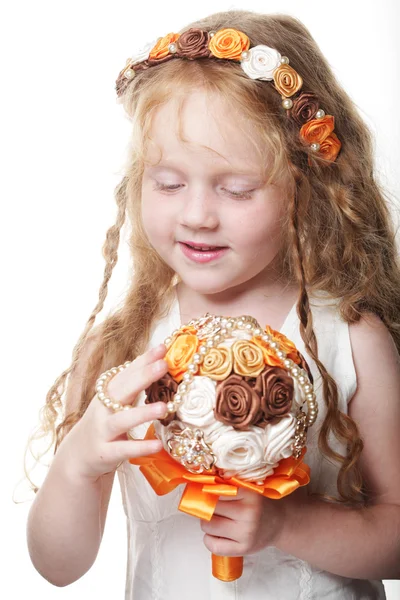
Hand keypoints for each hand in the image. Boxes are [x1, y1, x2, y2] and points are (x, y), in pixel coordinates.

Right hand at [56, 343, 169, 481]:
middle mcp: (103, 409)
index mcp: (107, 393)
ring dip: (142, 413)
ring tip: (163, 408)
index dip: (143, 360)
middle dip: (143, 376)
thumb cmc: (104, 423)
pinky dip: (140, 447)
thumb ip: (132, 384)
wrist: (77, 456)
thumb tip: (157, 361)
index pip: (126, 372)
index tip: (162, 348)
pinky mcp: (105, 453)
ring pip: (121, 420)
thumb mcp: (113, 402)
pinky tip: (157, 444)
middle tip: (163, 365)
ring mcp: (103, 431)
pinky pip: (123, 449)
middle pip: (122, 390)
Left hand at [200, 486, 306, 555]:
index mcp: (250, 493)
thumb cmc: (259, 502)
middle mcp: (248, 514)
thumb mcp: (249, 488)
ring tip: (216, 519)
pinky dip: (209, 539)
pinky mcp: (243, 549)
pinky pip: (213, 545)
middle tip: (211, 506)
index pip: (216, 490)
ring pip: (208, 526)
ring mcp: (246, 533)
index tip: (205, 490)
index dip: (208, 490)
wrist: (280, 522)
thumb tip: (200, 483)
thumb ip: (229, 484)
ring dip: (207, 523)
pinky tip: (216, 534)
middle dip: (206, 507)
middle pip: (210, 509)